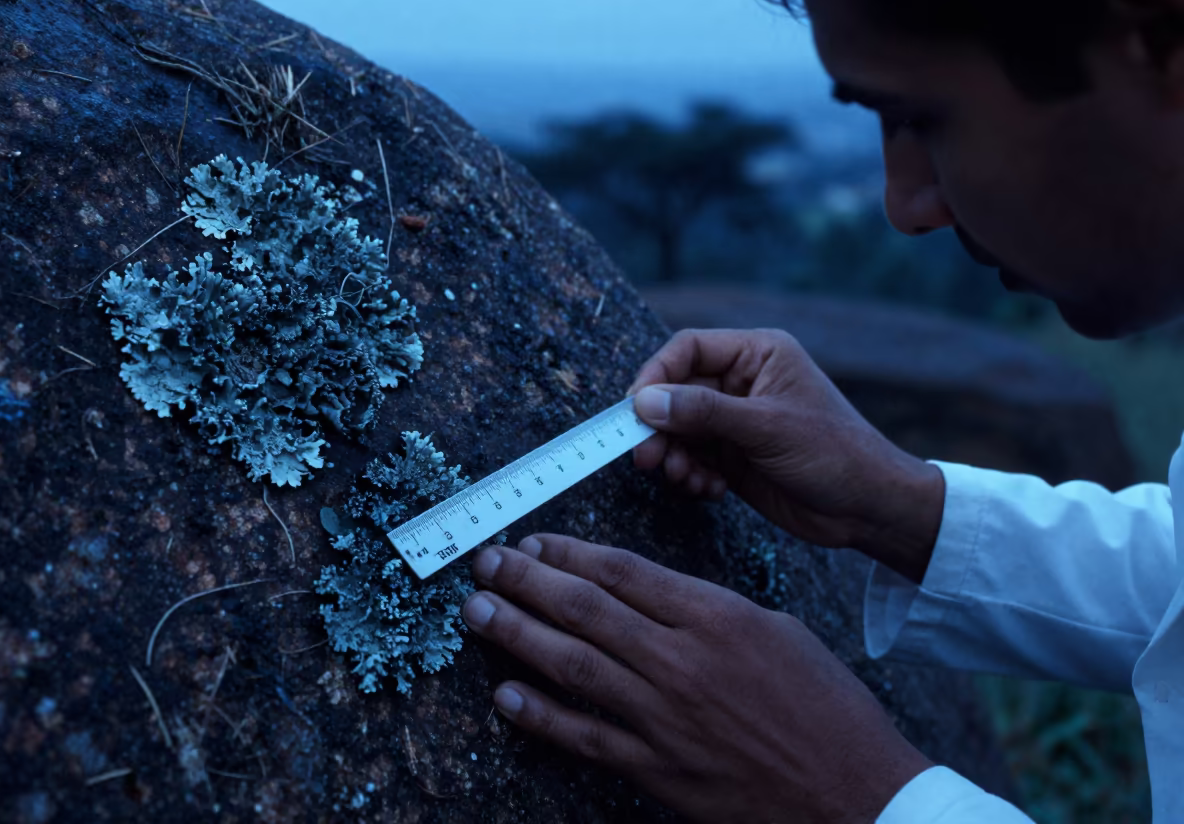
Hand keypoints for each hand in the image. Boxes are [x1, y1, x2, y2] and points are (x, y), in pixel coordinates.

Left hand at [463, 535, 931, 823]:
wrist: (858, 793)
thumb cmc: (827, 707)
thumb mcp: (777, 630)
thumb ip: (707, 609)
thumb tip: (645, 593)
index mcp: (717, 616)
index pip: (622, 571)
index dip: (568, 553)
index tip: (533, 542)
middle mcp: (683, 660)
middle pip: (586, 609)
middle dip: (526, 581)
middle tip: (485, 564)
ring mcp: (666, 718)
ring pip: (573, 664)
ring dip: (516, 634)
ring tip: (477, 611)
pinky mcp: (658, 770)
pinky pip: (584, 737)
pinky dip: (539, 716)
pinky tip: (504, 694)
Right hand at [629, 329, 942, 583]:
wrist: (869, 509)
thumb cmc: (834, 454)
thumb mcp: (767, 428)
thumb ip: (704, 412)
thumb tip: (644, 402)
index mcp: (758, 354)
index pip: (689, 350)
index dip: (656, 376)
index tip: (634, 409)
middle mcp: (743, 382)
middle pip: (676, 393)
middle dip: (659, 427)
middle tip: (647, 458)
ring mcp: (737, 421)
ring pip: (679, 430)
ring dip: (674, 455)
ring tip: (684, 478)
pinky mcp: (734, 456)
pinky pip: (693, 458)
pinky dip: (691, 475)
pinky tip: (709, 490)